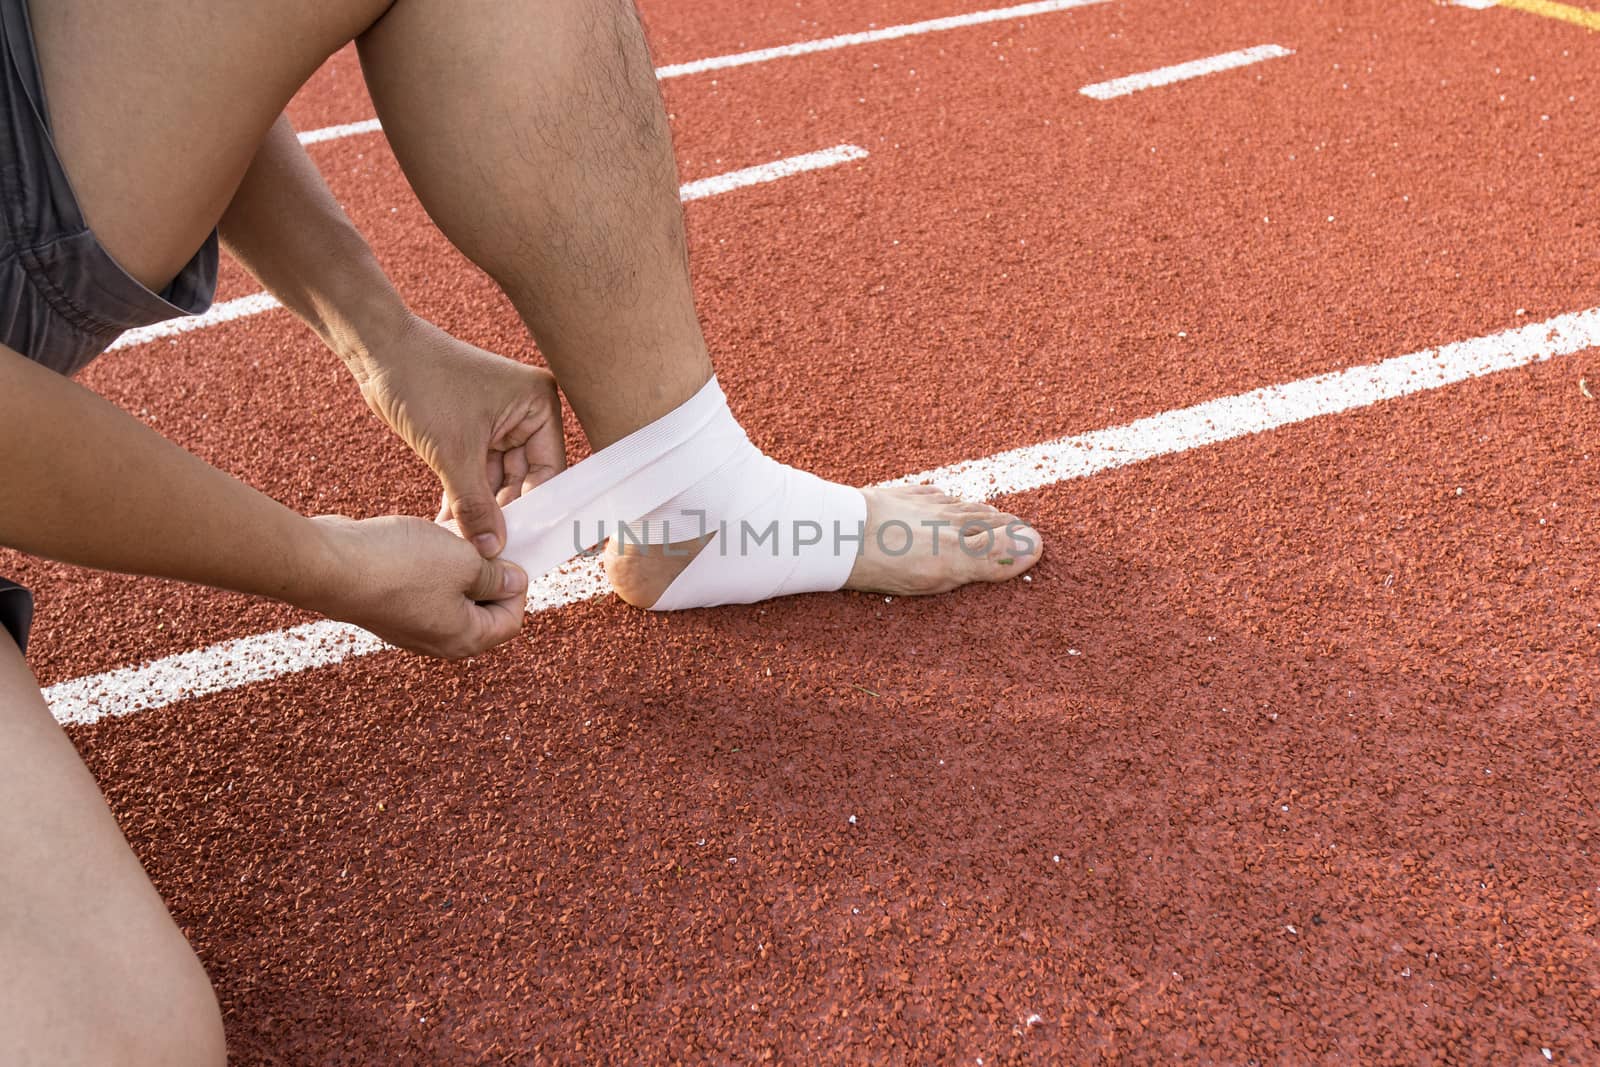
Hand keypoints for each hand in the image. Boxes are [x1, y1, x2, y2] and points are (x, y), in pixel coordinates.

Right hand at [306, 515, 527, 658]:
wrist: (330, 564)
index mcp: (464, 639)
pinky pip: (424, 584)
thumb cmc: (401, 566)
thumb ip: (495, 575)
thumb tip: (512, 581)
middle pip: (483, 609)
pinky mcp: (388, 602)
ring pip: (452, 592)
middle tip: (486, 540)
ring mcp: (410, 623)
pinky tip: (430, 535)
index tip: (510, 554)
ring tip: (458, 533)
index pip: (511, 620)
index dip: (517, 586)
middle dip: (489, 572)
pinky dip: (433, 562)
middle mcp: (438, 640)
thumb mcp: (465, 562)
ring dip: (460, 563)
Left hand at [352, 315, 565, 557]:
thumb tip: (492, 550)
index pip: (549, 472)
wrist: (377, 350)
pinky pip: (475, 474)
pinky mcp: (472, 432)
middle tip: (493, 554)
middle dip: (505, 516)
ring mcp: (499, 423)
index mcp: (539, 405)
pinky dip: (463, 499)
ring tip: (468, 547)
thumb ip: (476, 506)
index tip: (527, 546)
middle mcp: (525, 413)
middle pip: (525, 480)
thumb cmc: (423, 382)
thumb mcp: (452, 453)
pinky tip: (450, 529)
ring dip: (480, 513)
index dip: (538, 511)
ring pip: (497, 481)